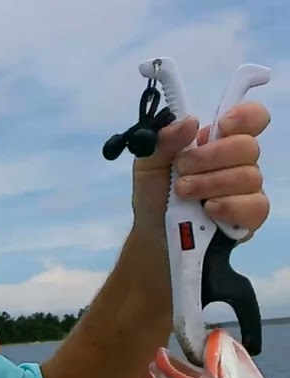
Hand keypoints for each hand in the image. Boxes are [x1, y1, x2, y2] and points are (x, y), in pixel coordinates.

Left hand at [131, 101, 271, 237]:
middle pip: (247, 147)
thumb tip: (189, 122)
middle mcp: (238, 162)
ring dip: (211, 183)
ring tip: (183, 193)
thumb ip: (164, 140)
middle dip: (211, 156)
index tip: (221, 126)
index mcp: (217, 142)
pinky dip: (230, 206)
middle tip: (181, 170)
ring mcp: (247, 190)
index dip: (244, 117)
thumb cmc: (154, 195)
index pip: (250, 118)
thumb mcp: (148, 164)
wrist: (152, 235)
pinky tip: (209, 209)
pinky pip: (255, 207)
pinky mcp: (250, 217)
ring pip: (249, 176)